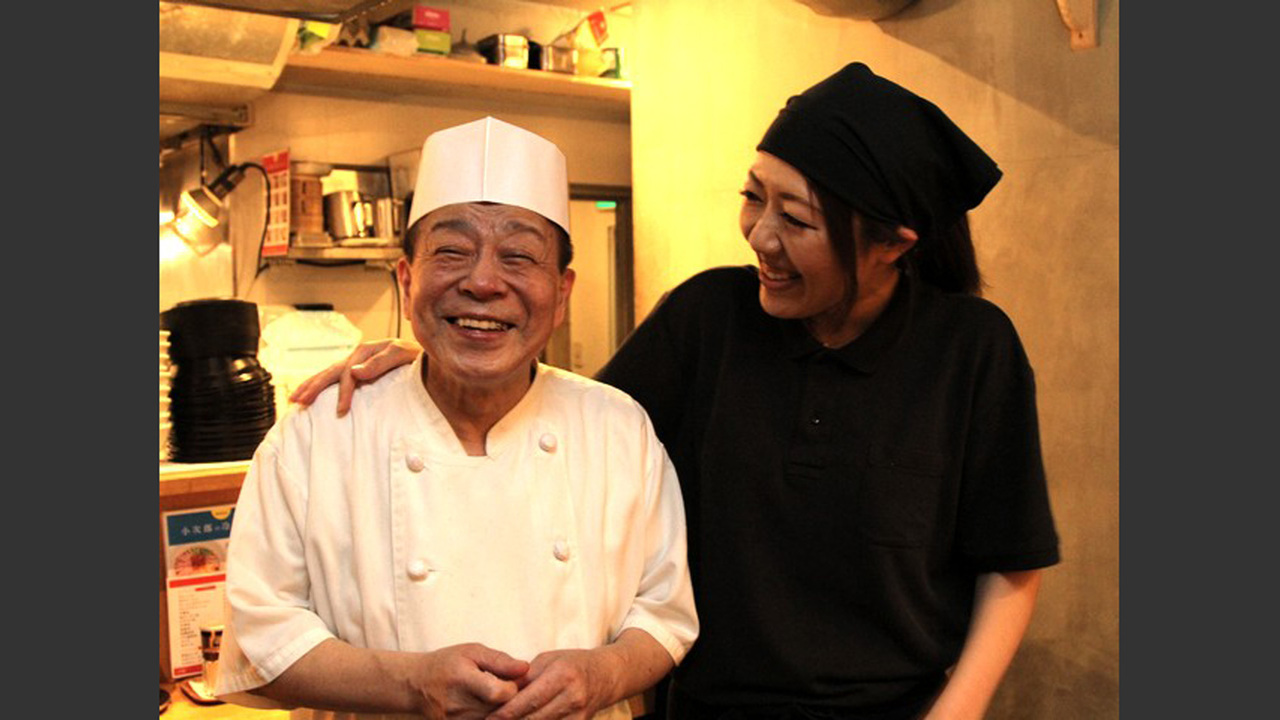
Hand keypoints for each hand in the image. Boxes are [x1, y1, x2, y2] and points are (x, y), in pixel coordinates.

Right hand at [288, 338, 421, 414]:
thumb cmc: (415, 356)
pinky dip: (320, 385)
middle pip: (329, 372)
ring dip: (311, 386)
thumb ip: (380, 363)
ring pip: (327, 374)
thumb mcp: (401, 354)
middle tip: (297, 402)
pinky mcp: (356, 370)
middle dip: (313, 387)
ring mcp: (354, 363)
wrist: (423, 354)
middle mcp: (356, 356)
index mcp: (365, 352)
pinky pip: (334, 378)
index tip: (341, 412)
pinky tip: (311, 394)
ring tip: (294, 399)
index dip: (343, 393)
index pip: (347, 375)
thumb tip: (354, 371)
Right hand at [413, 643, 530, 719]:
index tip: (512, 680)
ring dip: (503, 710)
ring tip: (498, 697)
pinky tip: (489, 706)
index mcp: (463, 680)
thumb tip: (526, 668)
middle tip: (509, 688)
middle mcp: (459, 707)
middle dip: (512, 700)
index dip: (513, 688)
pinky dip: (493, 717)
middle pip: (501, 710)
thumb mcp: (472, 652)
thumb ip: (500, 661)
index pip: (500, 694)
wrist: (417, 687)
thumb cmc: (447, 664)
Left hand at [486, 648, 621, 719]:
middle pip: (533, 719)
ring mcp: (579, 715)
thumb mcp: (548, 660)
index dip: (506, 712)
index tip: (488, 718)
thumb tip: (500, 692)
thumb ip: (525, 677)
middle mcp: (572, 697)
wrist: (606, 676)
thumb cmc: (573, 664)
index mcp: (562, 675)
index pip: (528, 700)